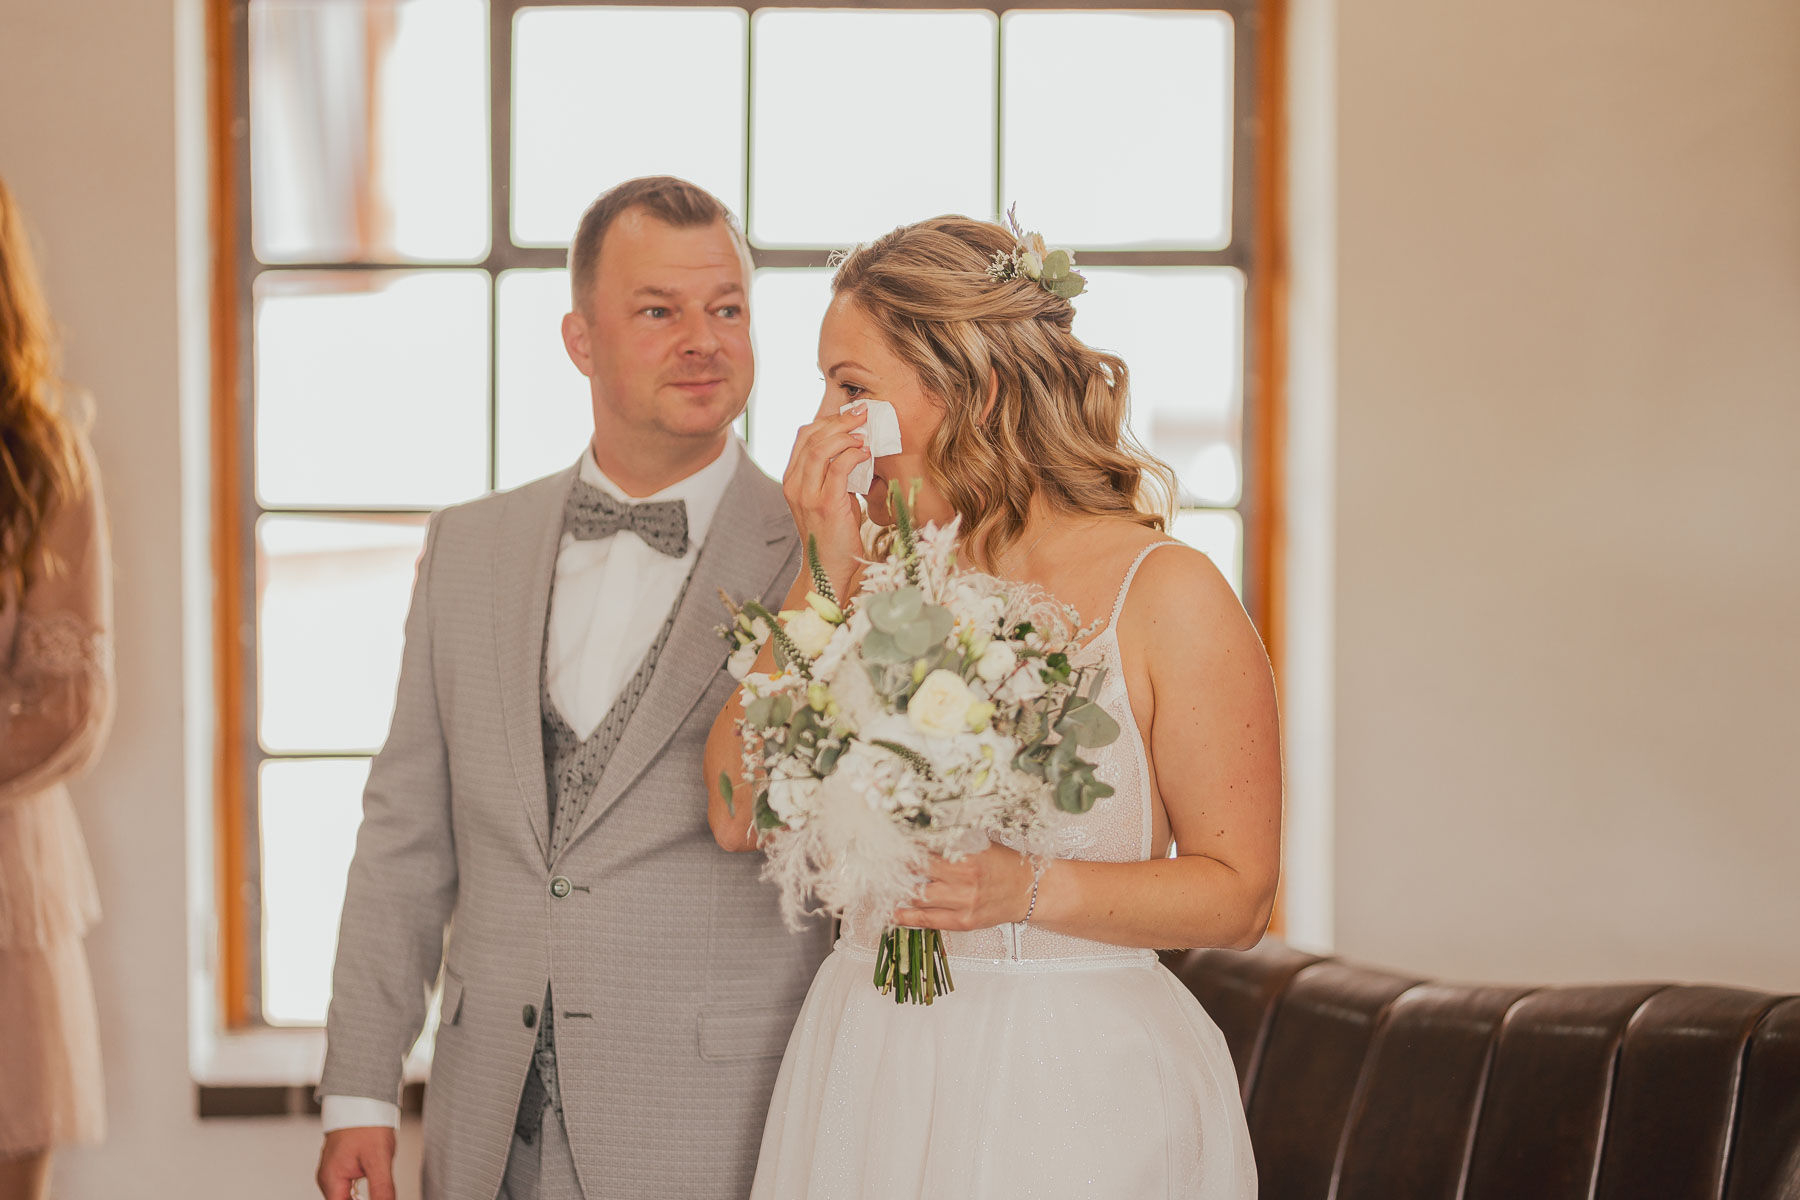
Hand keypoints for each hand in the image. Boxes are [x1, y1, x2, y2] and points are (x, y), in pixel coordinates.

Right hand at [317, 1126, 396, 1199]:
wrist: (363, 1100)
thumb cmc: (367, 1124)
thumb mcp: (378, 1159)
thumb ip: (381, 1188)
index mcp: (331, 1180)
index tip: (378, 1197)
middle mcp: (328, 1178)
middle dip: (361, 1199)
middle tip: (380, 1190)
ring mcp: (333, 1171)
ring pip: (346, 1195)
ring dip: (361, 1195)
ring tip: (375, 1178)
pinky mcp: (340, 1165)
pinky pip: (348, 1185)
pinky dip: (360, 1188)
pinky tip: (373, 1180)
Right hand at [782, 400, 869, 597]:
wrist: (827, 567)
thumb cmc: (833, 533)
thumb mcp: (828, 497)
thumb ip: (833, 474)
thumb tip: (854, 449)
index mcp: (792, 479)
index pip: (804, 436)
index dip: (827, 420)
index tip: (851, 414)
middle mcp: (794, 484)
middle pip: (812, 437)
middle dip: (839, 421)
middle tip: (863, 415)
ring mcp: (807, 494)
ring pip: (821, 448)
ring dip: (846, 436)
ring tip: (864, 435)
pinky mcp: (825, 504)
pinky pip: (838, 468)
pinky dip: (853, 455)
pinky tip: (865, 454)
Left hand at [892, 843, 1036, 931]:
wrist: (1030, 891)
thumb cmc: (1005, 864)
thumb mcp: (982, 844)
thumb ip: (954, 841)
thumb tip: (923, 833)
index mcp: (968, 857)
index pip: (927, 850)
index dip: (907, 848)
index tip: (893, 844)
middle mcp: (965, 882)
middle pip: (918, 873)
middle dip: (898, 867)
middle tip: (883, 862)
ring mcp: (964, 904)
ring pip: (919, 897)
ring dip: (899, 891)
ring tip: (884, 885)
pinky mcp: (964, 922)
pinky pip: (929, 921)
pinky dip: (908, 916)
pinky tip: (894, 912)